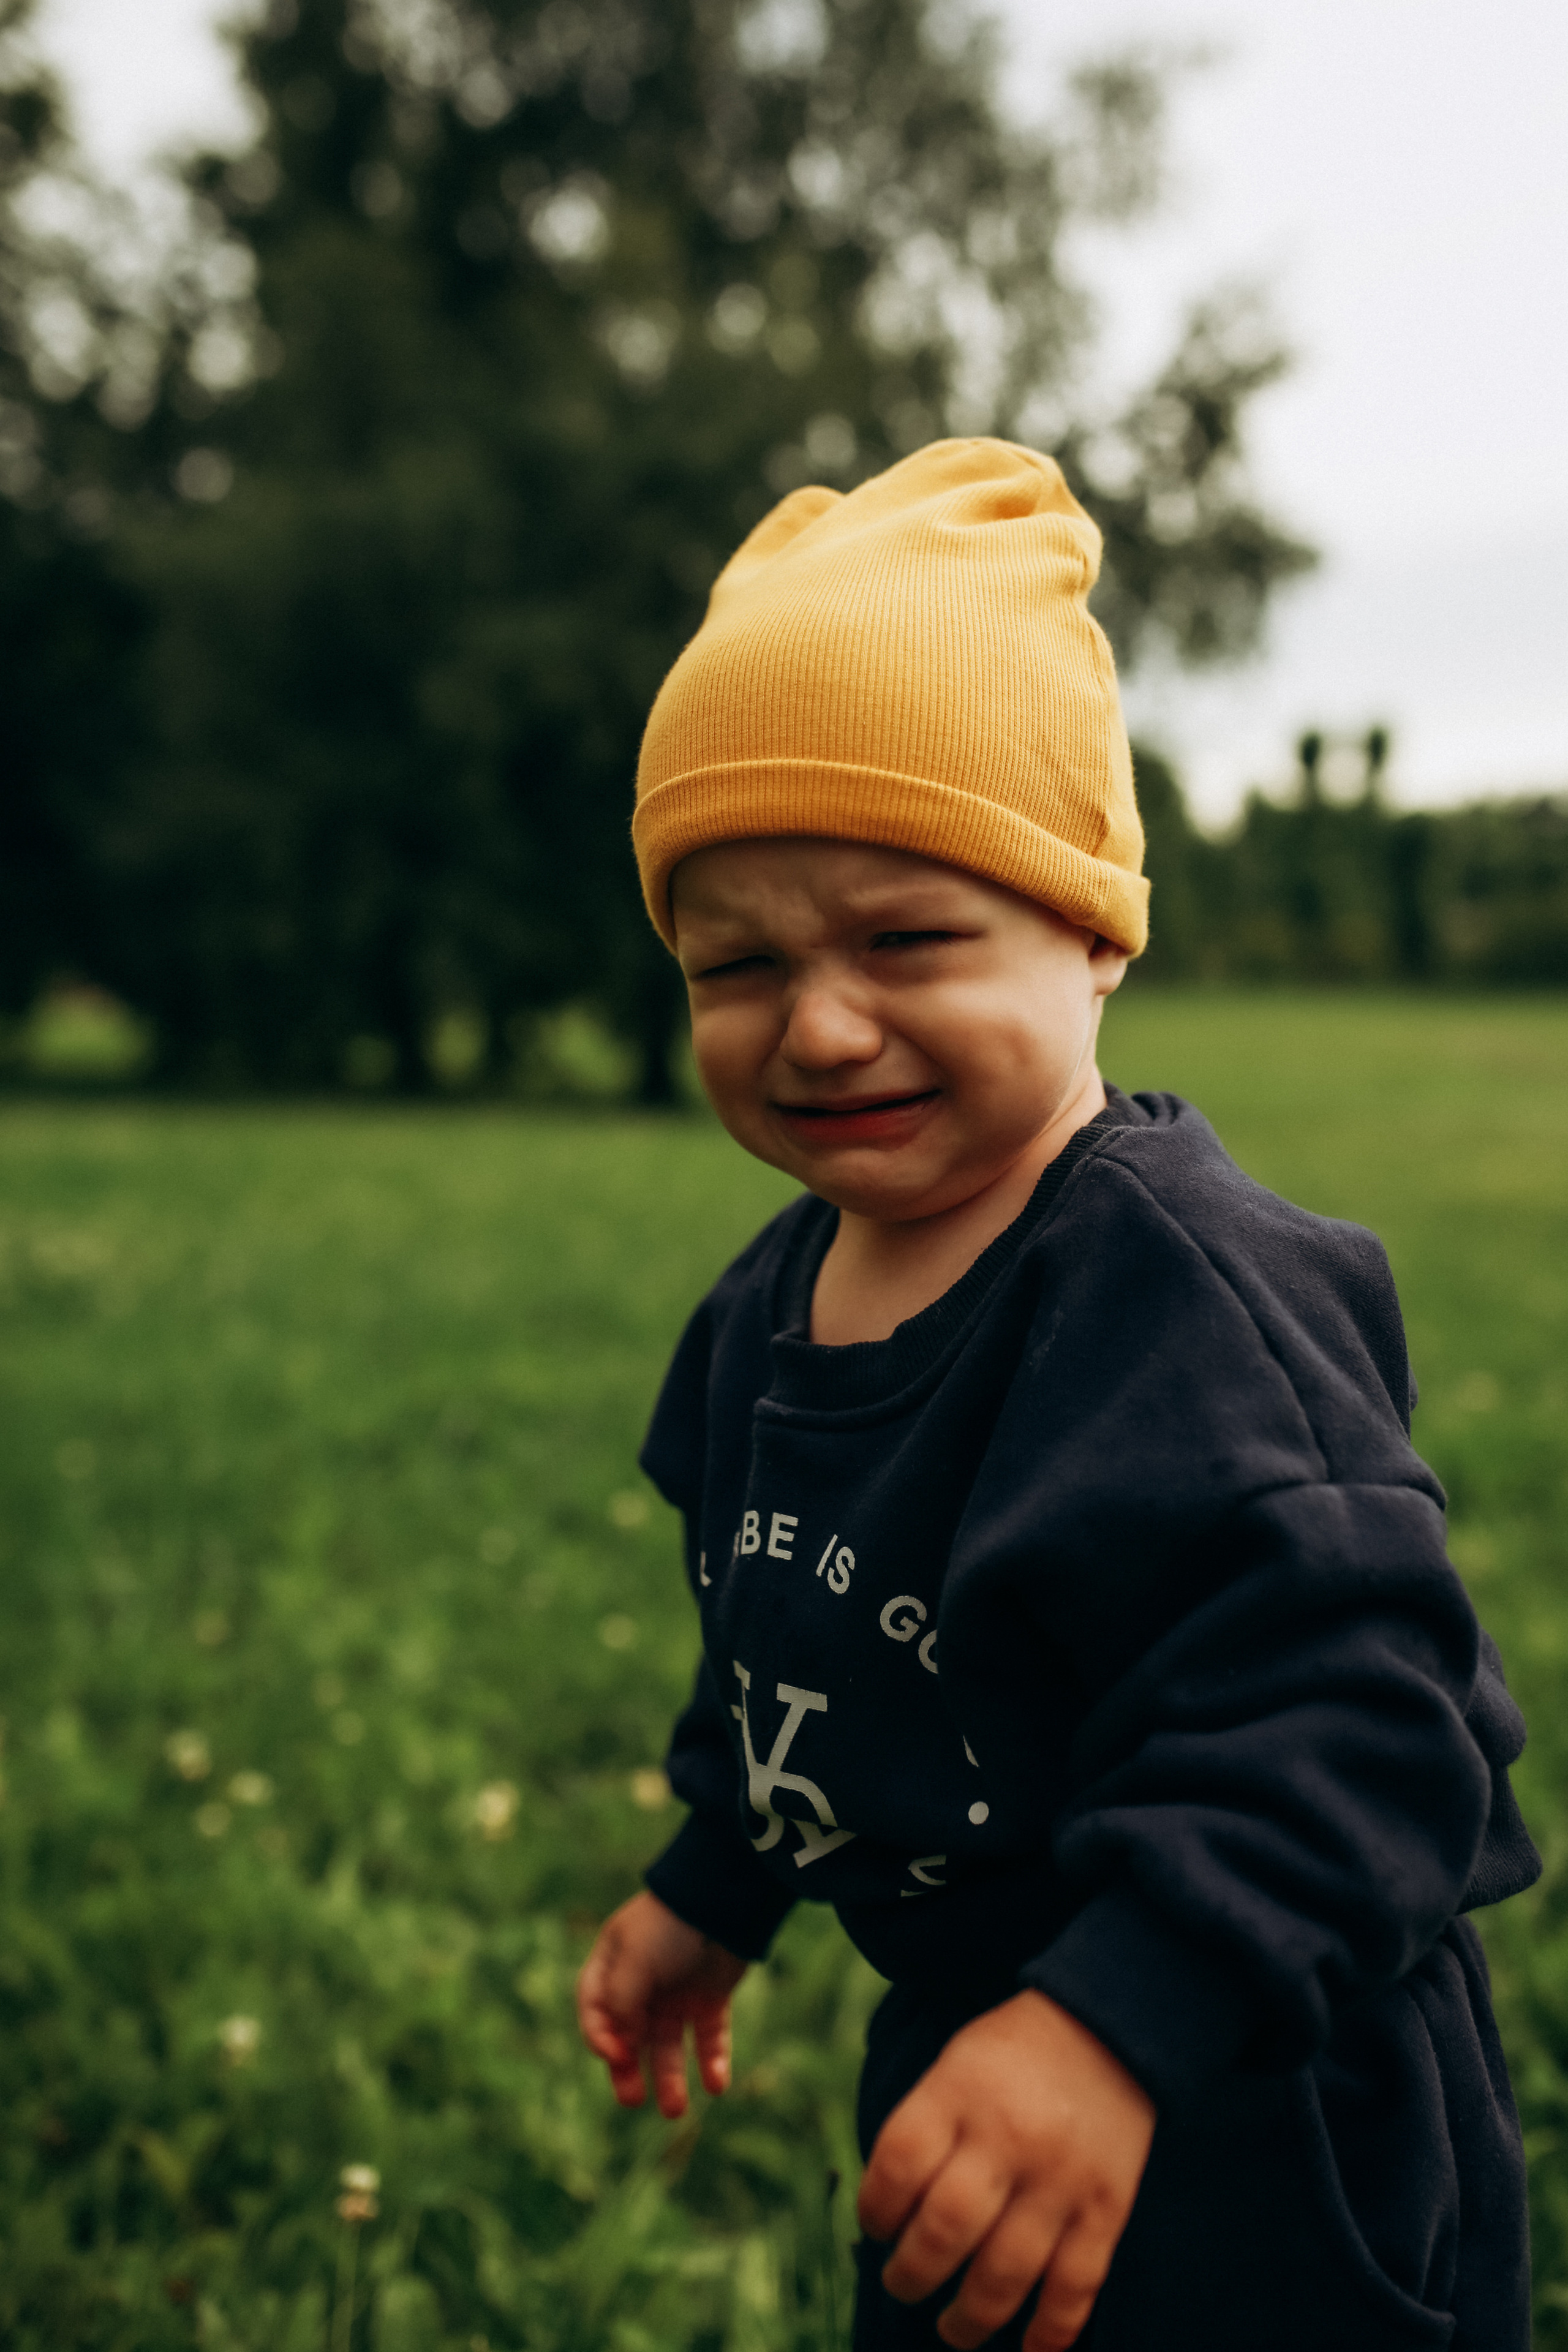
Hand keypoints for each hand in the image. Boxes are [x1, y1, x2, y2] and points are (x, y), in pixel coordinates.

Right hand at [576, 1889, 748, 2117]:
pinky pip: (708, 2037)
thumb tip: (623, 2049)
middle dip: (629, 2070)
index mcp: (612, 1965)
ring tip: (676, 2110)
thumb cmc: (669, 1927)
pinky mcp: (710, 1997)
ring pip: (668, 2045)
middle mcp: (642, 1982)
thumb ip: (622, 2007)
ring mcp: (677, 1991)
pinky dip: (711, 2062)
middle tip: (632, 2100)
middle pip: (629, 2036)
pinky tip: (715, 2085)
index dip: (600, 2038)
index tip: (616, 2055)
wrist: (724, 1900)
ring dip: (670, 2077)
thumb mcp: (634, 1963)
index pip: (594, 2011)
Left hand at [857, 1990, 1154, 2351]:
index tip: (876, 2227)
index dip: (875, 2210)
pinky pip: (1077, 2285)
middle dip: (911, 2275)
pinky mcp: (1105, 2208)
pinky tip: (1029, 2349)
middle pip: (946, 2228)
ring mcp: (1060, 2178)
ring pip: (1006, 2272)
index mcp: (960, 2091)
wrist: (1110, 2027)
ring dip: (970, 2317)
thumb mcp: (955, 2064)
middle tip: (902, 2285)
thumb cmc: (1012, 2055)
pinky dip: (1051, 2329)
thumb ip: (925, 2128)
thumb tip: (888, 2214)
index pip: (898, 2164)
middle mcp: (1008, 2137)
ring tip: (951, 2327)